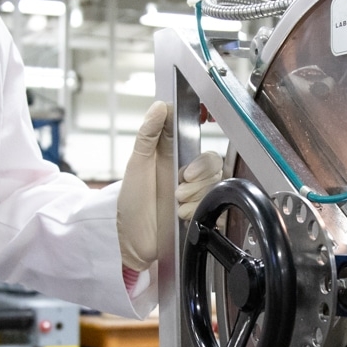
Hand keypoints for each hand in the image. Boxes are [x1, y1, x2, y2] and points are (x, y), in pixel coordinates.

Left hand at [116, 101, 226, 270]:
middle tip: (180, 184)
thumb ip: (147, 134)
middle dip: (200, 173)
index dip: (201, 133)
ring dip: (195, 194)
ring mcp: (194, 192)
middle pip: (212, 161)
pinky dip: (197, 210)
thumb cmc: (131, 203)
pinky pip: (215, 205)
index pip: (194, 135)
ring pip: (214, 183)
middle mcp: (185, 172)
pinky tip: (182, 216)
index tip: (198, 136)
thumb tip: (159, 106)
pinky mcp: (201, 211)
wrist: (132, 240)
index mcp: (170, 155)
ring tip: (177, 203)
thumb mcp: (136, 165)